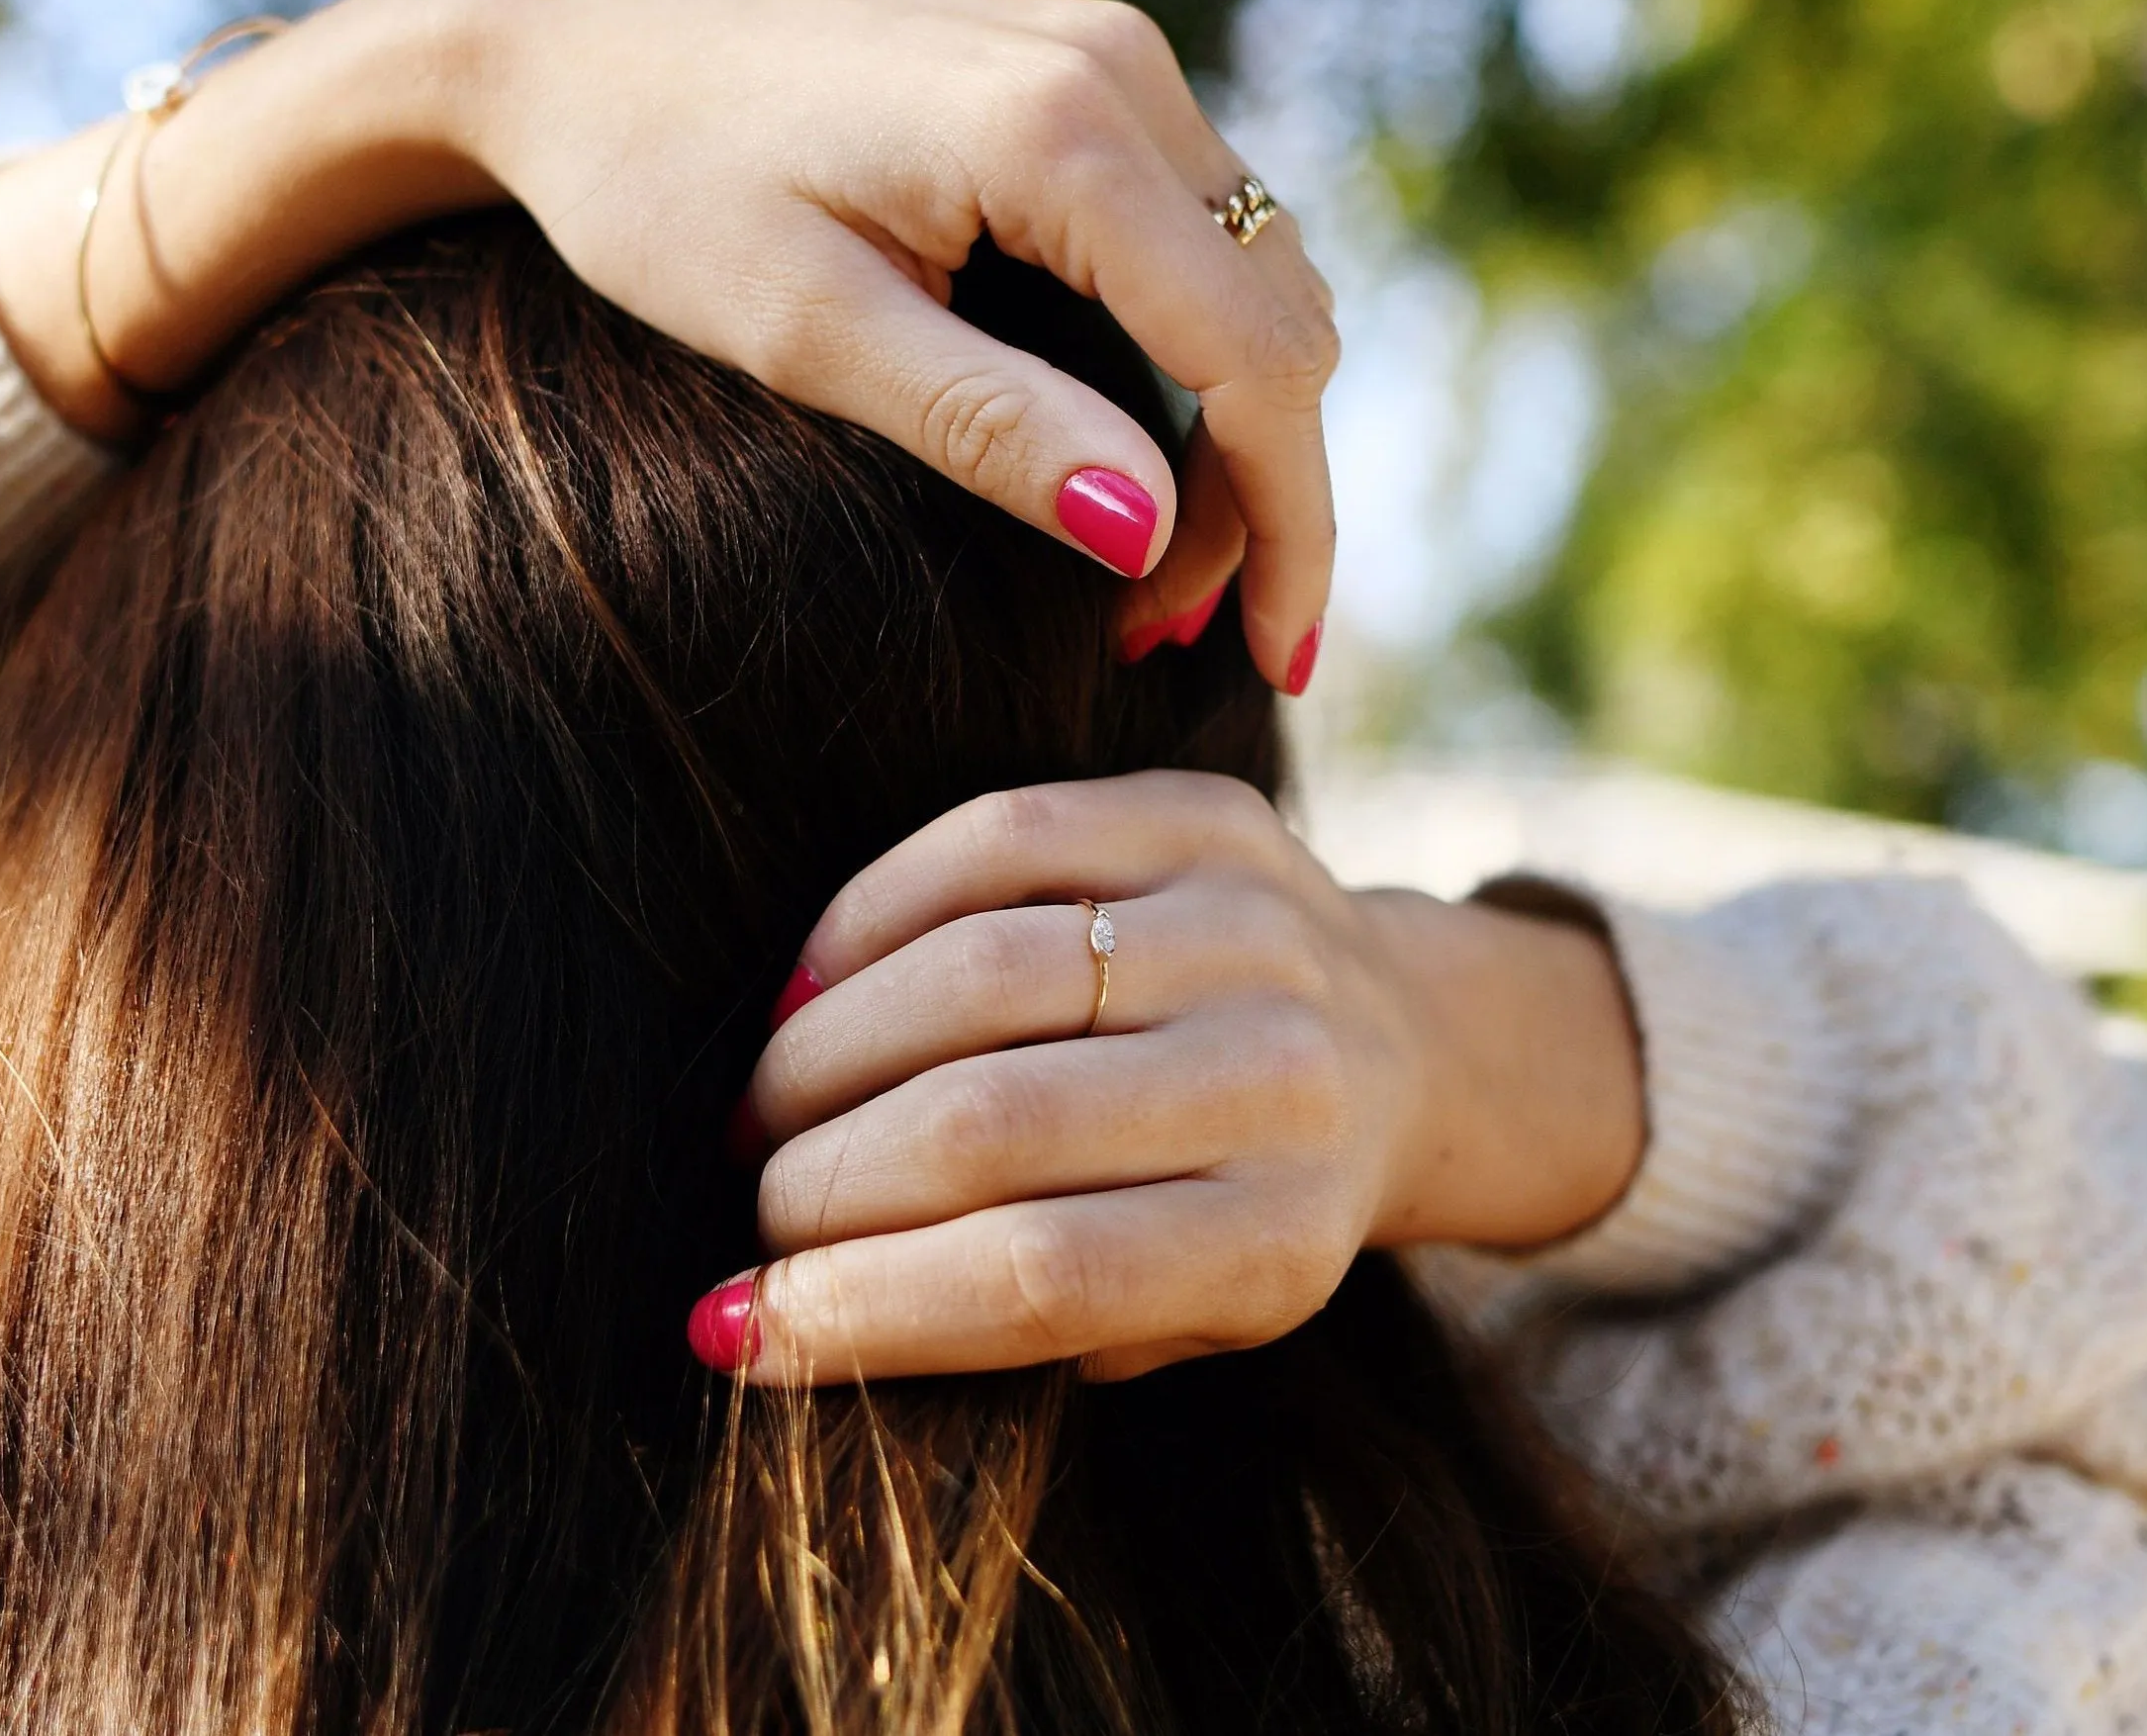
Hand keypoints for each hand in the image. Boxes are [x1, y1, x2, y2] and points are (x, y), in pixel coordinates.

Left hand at [0, 0, 1337, 684]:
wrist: (571, 35)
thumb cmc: (659, 184)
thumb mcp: (810, 332)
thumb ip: (990, 426)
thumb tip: (1152, 535)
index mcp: (1062, 132)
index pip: (1256, 359)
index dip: (1288, 527)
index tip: (1274, 663)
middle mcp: (1121, 69)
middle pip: (1283, 320)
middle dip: (1262, 493)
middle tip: (1171, 633)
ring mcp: (1110, 54)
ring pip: (1257, 275)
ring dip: (1235, 429)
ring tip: (1149, 571)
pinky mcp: (1079, 67)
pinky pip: (1198, 228)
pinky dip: (1195, 349)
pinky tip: (1129, 446)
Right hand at [695, 773, 1646, 1383]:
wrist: (1410, 1048)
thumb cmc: (1254, 1204)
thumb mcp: (1189, 1318)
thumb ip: (1018, 1330)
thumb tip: (765, 1320)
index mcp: (1276, 1235)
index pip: (1037, 1277)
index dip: (859, 1305)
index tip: (736, 1324)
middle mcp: (1276, 1075)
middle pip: (988, 1124)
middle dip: (821, 1175)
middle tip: (755, 1199)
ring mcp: (1246, 927)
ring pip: (973, 973)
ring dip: (825, 1047)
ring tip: (772, 1100)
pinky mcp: (1207, 816)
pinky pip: (996, 837)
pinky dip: (873, 912)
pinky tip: (815, 980)